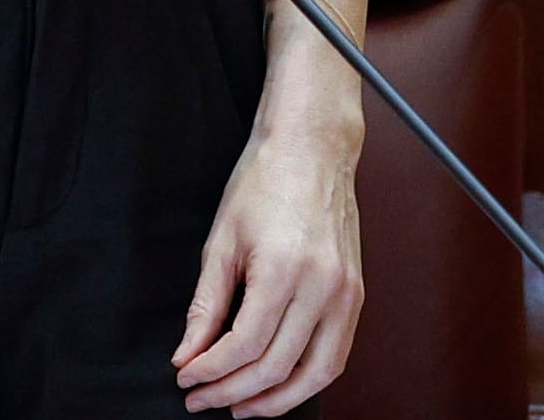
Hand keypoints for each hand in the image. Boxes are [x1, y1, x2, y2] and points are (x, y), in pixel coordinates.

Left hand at [173, 115, 364, 414]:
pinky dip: (306, 380)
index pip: (245, 346)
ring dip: (275, 401)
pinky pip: (336, 356)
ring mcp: (346, 293)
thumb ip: (205, 306)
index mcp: (284, 269)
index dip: (210, 371)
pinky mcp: (356, 295)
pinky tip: (278, 384)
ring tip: (239, 406)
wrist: (312, 150)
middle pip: (277, 367)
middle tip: (203, 399)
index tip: (186, 379)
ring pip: (314, 374)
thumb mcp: (222, 241)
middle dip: (233, 392)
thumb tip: (188, 354)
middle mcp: (322, 286)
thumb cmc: (265, 182)